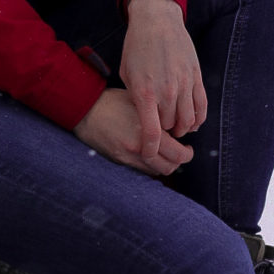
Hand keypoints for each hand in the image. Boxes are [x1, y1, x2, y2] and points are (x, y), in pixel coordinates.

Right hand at [74, 88, 193, 175]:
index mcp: (147, 131)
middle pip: (169, 167)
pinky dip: (150, 165)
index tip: (187, 147)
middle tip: (182, 153)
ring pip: (156, 171)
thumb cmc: (112, 101)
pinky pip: (141, 169)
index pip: (178, 153)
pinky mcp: (119, 160)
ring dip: (164, 164)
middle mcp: (139, 147)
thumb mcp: (139, 103)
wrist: (85, 110)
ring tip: (166, 153)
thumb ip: (157, 118)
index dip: (187, 154)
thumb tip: (174, 128)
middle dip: (179, 162)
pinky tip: (150, 153)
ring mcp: (128, 156)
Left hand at [119, 0, 206, 161]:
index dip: (150, 149)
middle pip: (170, 129)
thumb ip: (136, 99)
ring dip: (181, 128)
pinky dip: (198, 119)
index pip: (151, 133)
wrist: (157, 20)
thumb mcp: (127, 74)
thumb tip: (145, 120)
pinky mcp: (196, 77)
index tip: (149, 155)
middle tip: (160, 132)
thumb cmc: (136, 47)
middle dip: (164, 134)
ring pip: (189, 122)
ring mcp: (184, 85)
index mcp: (145, 93)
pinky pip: (202, 107)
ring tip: (175, 126)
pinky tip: (192, 121)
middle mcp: (167, 92)